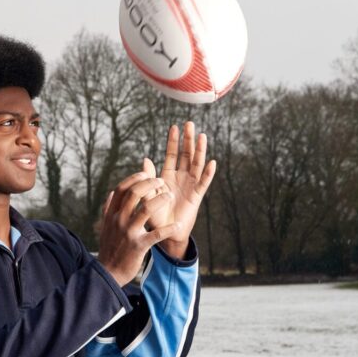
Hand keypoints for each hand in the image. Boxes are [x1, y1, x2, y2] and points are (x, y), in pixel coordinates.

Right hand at [96, 171, 181, 285]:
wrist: (108, 272)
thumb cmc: (109, 248)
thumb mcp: (105, 226)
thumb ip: (108, 209)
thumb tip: (111, 193)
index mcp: (112, 214)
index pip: (121, 189)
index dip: (134, 178)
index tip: (145, 174)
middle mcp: (119, 220)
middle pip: (133, 193)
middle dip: (150, 184)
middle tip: (161, 181)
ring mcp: (128, 232)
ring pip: (146, 209)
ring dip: (161, 200)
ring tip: (170, 196)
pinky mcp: (139, 246)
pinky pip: (156, 234)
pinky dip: (168, 228)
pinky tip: (177, 225)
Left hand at [141, 121, 215, 258]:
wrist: (165, 233)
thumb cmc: (155, 215)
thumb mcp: (148, 195)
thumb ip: (148, 179)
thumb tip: (145, 159)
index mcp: (167, 176)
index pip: (171, 155)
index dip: (173, 141)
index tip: (174, 126)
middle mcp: (180, 178)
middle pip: (186, 155)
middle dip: (187, 140)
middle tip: (190, 123)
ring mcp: (190, 185)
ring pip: (196, 164)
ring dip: (199, 151)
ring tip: (201, 136)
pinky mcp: (196, 196)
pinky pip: (203, 183)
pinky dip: (207, 173)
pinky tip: (211, 163)